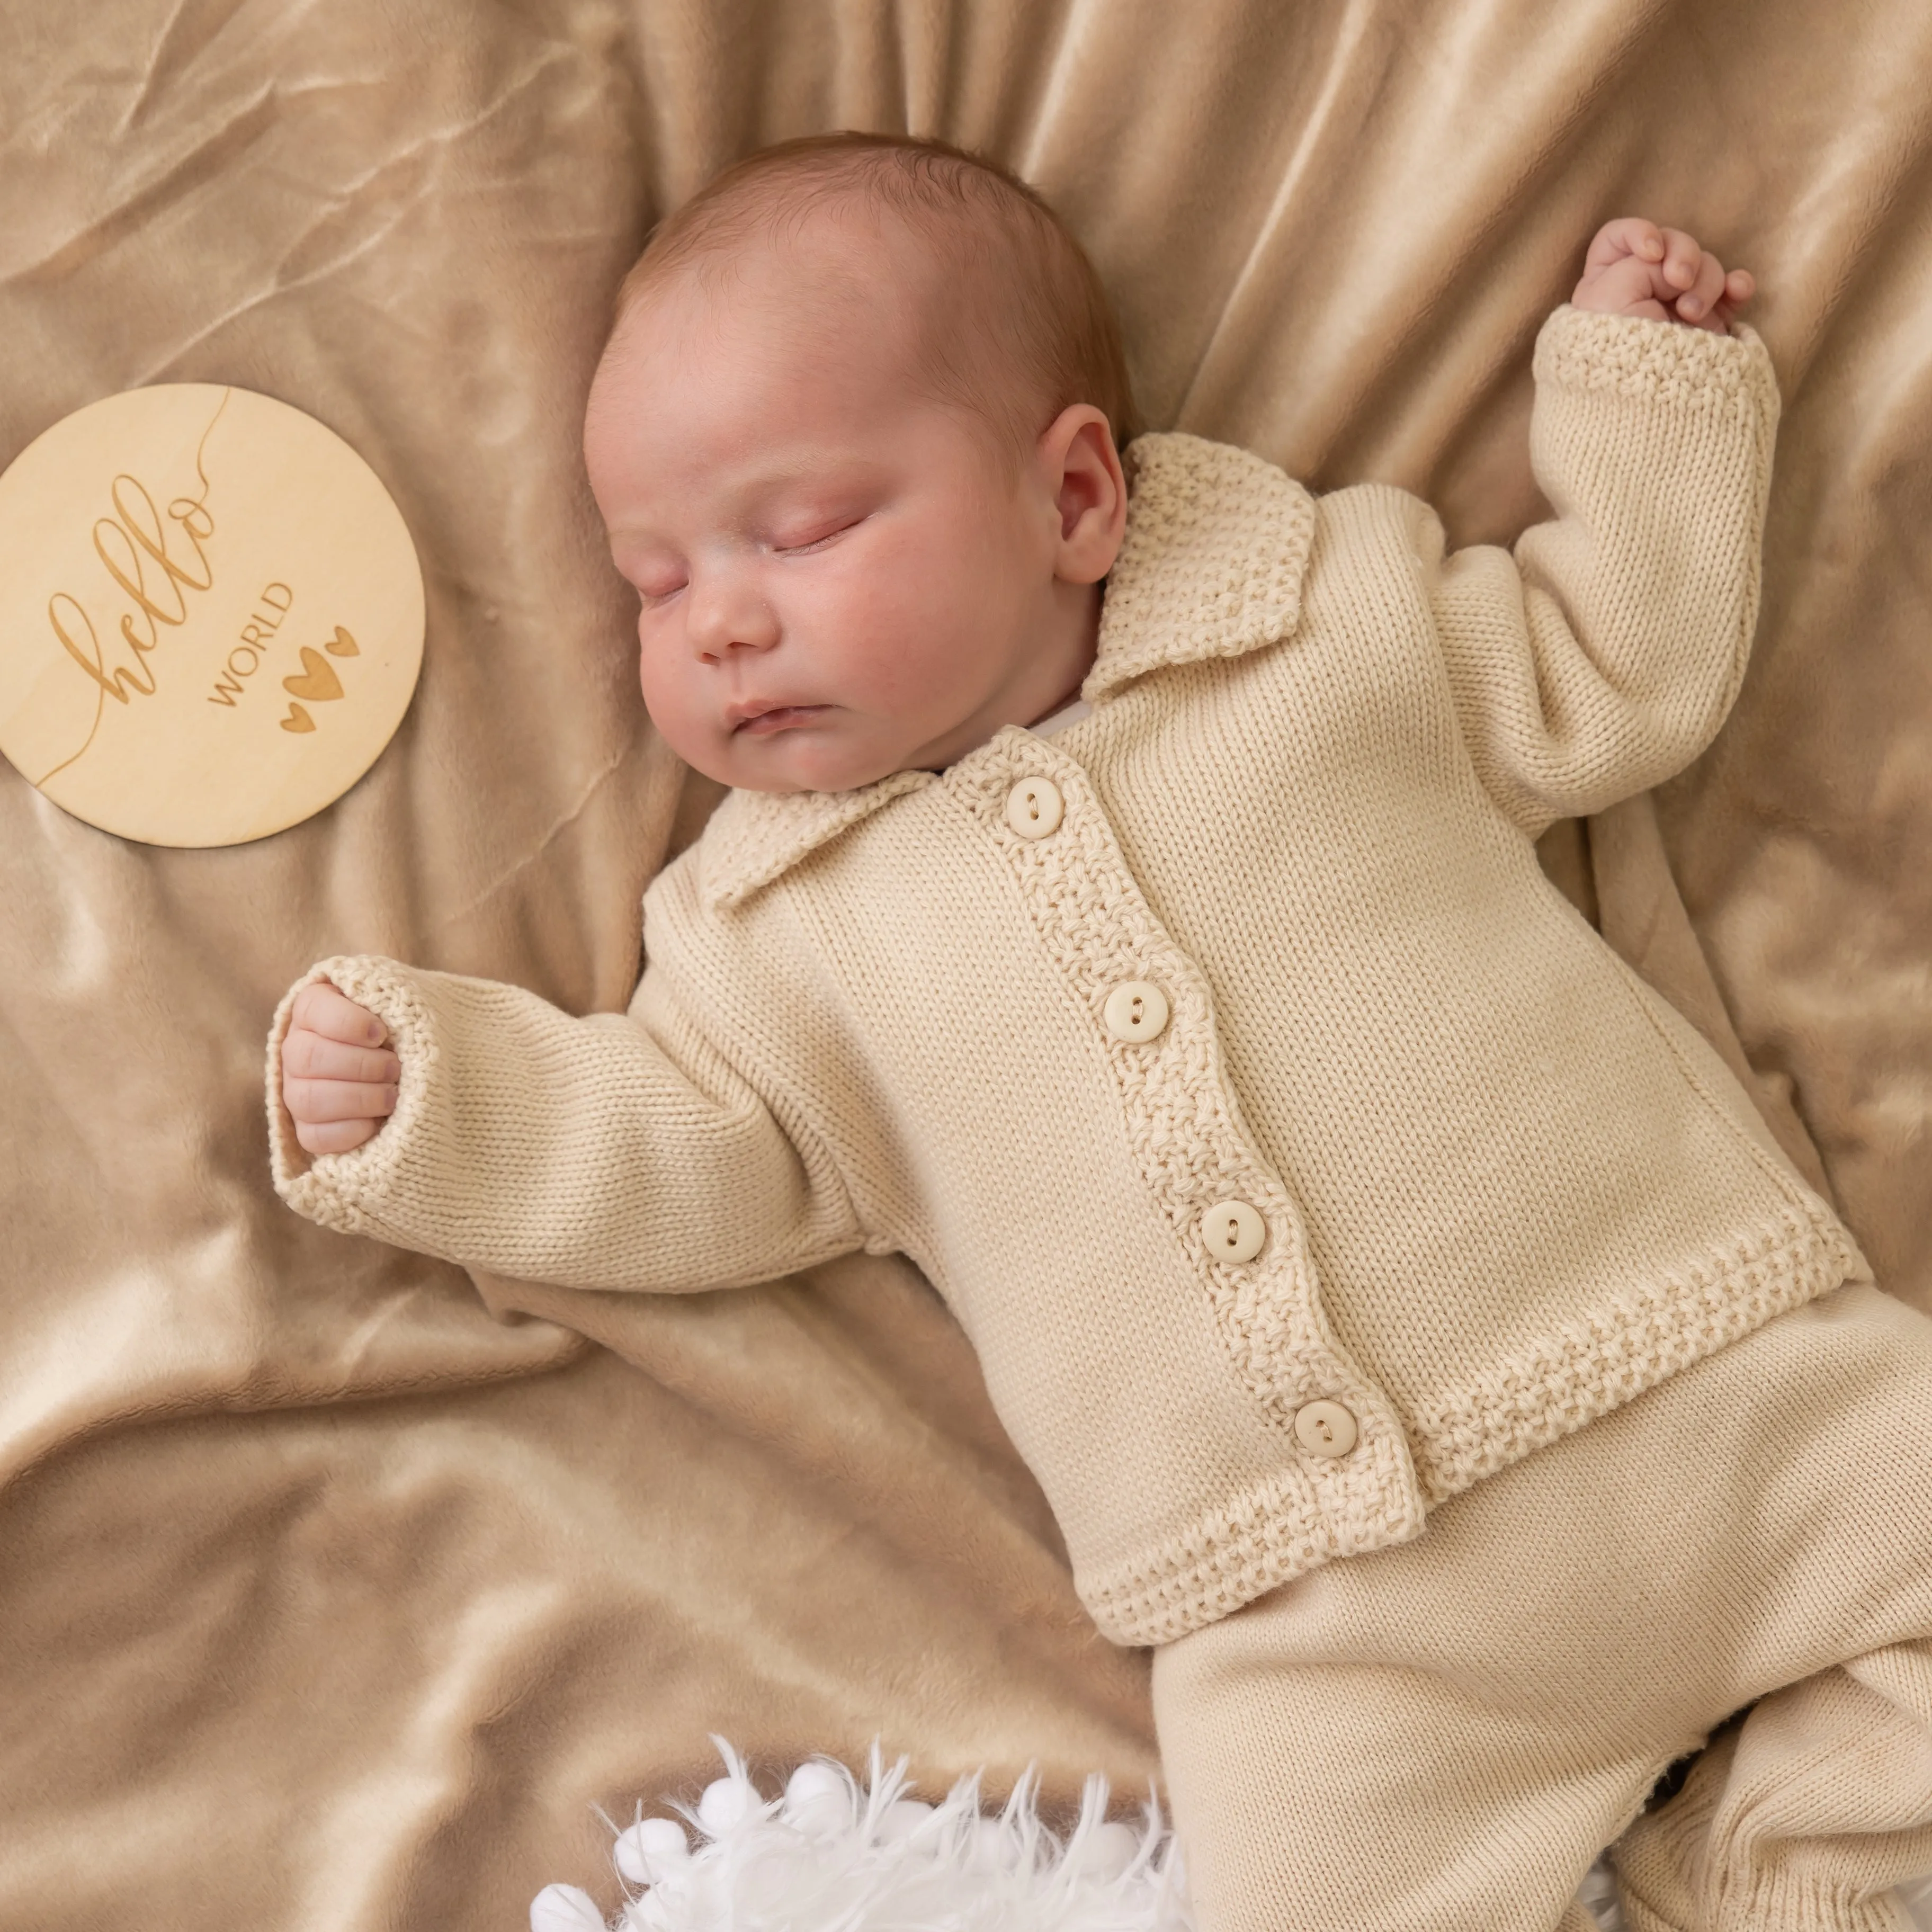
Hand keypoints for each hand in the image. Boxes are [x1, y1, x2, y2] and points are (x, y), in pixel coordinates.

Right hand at [281, 981, 398, 1155]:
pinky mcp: (307, 1128)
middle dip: (361, 1065)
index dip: (348, 1023)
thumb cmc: (402, 1029)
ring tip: (393, 1095)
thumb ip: (391, 999)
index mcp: (314, 1008)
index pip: (313, 1009)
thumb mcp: (399, 1006)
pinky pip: (315, 1137)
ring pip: (308, 1099)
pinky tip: (378, 1122)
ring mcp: (296, 1091)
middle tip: (395, 1068)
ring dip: (360, 1099)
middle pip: (308, 1057)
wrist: (405, 1068)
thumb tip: (388, 1013)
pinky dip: (352, 1131)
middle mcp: (296, 1048)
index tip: (381, 1033)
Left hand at [1572, 218, 1753, 333]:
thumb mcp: (1611, 293)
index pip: (1618, 237)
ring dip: (1705, 281)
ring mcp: (1674, 308)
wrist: (1641, 405)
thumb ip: (1641, 262)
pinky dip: (1737, 286)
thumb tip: (1676, 273)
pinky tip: (1739, 292)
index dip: (1638, 232)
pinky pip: (1730, 292)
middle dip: (1682, 256)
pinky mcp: (1705, 325)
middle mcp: (1639, 293)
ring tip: (1692, 315)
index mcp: (1603, 285)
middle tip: (1679, 283)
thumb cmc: (1612, 348)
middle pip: (1671, 244)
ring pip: (1703, 266)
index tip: (1651, 252)